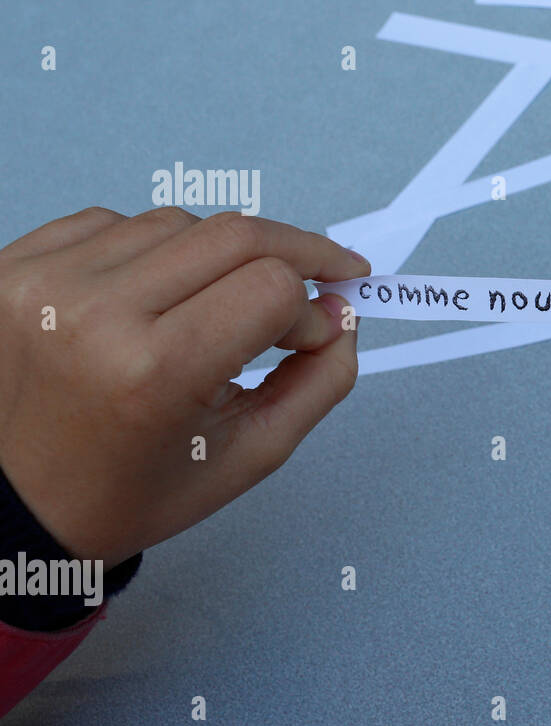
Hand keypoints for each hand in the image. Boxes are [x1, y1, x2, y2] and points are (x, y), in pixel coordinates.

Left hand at [0, 207, 367, 568]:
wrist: (15, 503)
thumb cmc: (131, 489)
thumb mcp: (248, 456)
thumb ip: (318, 382)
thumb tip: (342, 311)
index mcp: (154, 373)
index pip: (273, 288)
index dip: (313, 306)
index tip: (319, 331)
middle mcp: (94, 313)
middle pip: (236, 235)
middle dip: (295, 253)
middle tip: (323, 275)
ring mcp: (46, 280)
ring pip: (180, 223)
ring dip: (220, 256)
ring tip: (217, 307)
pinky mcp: (17, 263)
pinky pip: (117, 222)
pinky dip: (157, 252)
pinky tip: (158, 298)